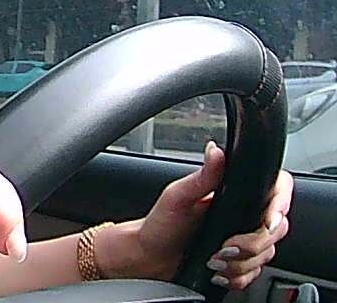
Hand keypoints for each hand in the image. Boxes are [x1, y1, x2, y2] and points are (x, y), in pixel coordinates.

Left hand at [124, 141, 292, 288]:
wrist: (148, 256)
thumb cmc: (159, 224)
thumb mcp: (178, 197)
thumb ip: (202, 176)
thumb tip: (216, 151)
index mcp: (233, 195)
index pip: (276, 191)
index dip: (279, 207)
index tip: (266, 223)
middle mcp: (242, 216)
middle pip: (276, 230)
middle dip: (252, 244)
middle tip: (224, 247)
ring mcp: (242, 240)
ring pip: (267, 255)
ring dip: (241, 263)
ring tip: (213, 260)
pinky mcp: (239, 263)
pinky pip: (255, 274)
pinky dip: (238, 277)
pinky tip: (218, 272)